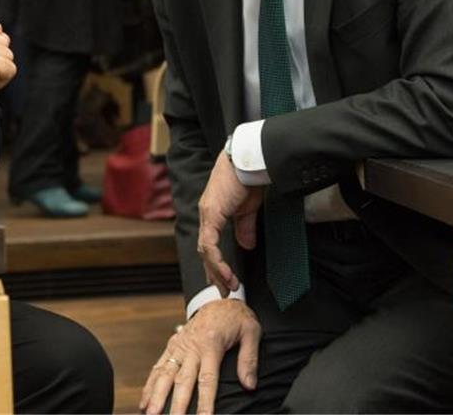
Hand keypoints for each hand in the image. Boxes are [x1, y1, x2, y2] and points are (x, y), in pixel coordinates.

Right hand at [139, 299, 262, 414]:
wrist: (220, 299)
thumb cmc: (237, 317)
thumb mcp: (251, 332)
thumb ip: (249, 360)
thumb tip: (249, 385)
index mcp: (211, 344)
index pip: (207, 380)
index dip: (204, 402)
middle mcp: (191, 346)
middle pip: (182, 381)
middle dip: (176, 404)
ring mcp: (179, 345)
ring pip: (165, 374)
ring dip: (156, 396)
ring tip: (149, 414)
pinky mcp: (172, 345)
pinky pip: (158, 366)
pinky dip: (150, 384)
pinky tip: (144, 401)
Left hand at [197, 151, 265, 296]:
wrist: (249, 161)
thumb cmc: (248, 178)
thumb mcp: (248, 209)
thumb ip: (244, 227)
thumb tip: (246, 245)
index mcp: (213, 213)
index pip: (208, 243)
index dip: (214, 263)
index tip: (223, 280)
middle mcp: (206, 214)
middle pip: (204, 250)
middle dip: (214, 273)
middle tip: (224, 292)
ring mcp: (207, 214)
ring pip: (204, 250)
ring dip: (216, 271)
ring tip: (228, 286)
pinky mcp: (212, 213)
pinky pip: (209, 243)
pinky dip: (216, 260)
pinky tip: (225, 272)